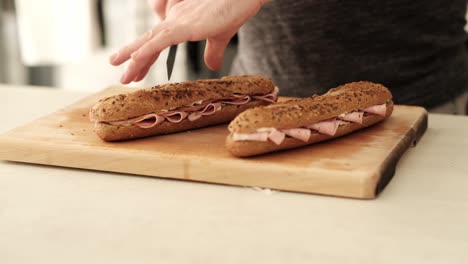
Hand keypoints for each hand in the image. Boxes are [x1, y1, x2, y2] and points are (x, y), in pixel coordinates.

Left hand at [109, 0, 268, 83]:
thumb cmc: (232, 11)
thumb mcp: (219, 37)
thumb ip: (212, 52)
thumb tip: (212, 66)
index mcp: (180, 23)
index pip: (158, 43)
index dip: (146, 58)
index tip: (137, 73)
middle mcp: (174, 21)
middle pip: (149, 42)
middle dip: (134, 60)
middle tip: (122, 74)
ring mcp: (177, 22)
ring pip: (150, 42)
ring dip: (135, 59)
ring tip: (124, 74)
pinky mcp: (184, 26)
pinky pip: (160, 40)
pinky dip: (147, 50)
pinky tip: (135, 59)